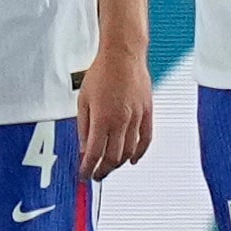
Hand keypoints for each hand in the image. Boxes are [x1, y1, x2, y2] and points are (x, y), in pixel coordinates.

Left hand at [76, 49, 152, 180]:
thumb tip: (84, 147)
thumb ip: (83, 127)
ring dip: (119, 164)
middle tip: (96, 175)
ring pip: (130, 152)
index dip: (88, 169)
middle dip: (103, 170)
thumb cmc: (102, 72)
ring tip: (110, 167)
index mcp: (102, 119)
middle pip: (113, 157)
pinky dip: (140, 153)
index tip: (84, 175)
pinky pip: (146, 139)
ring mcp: (136, 118)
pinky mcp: (147, 112)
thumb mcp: (83, 100)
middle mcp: (121, 121)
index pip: (94, 154)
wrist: (123, 55)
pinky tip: (134, 159)